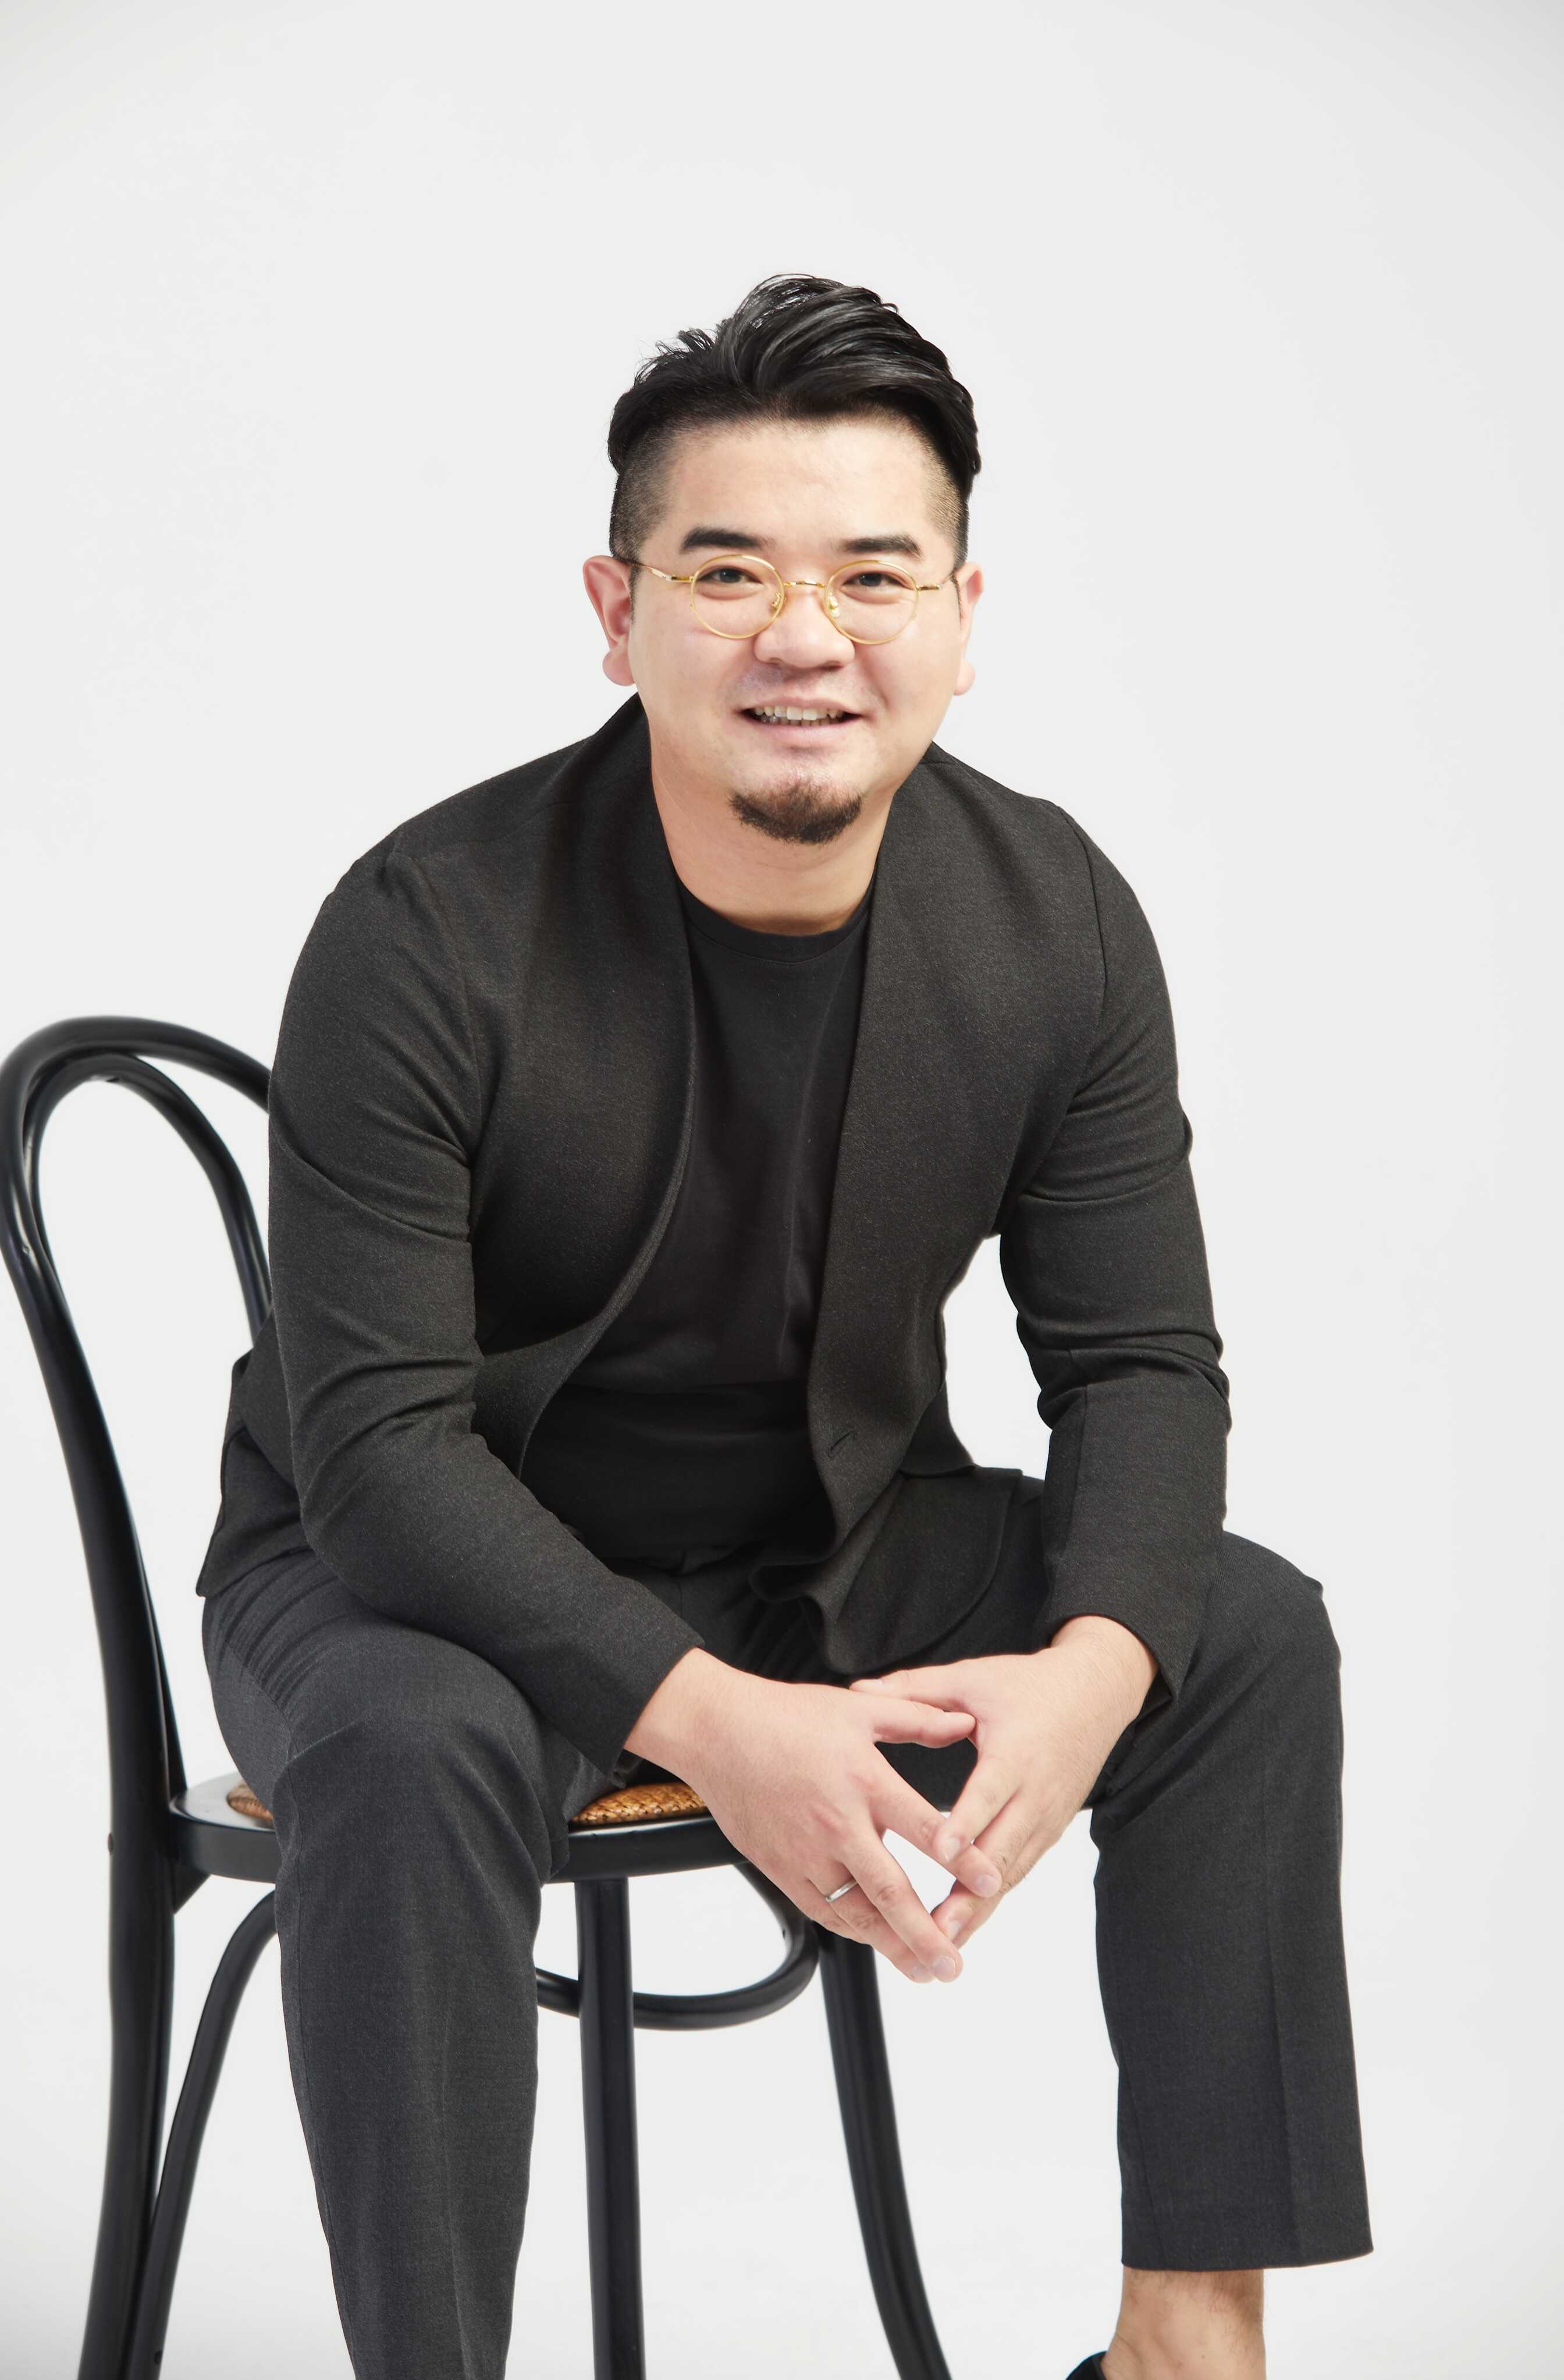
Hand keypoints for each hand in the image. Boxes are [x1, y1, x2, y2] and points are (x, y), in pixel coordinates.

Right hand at [666, 1668, 996, 1984]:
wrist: (718, 1733)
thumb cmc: (787, 1716)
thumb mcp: (860, 1709)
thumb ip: (917, 1719)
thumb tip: (966, 1724)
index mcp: (864, 1780)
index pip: (925, 1827)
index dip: (961, 1858)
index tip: (991, 1884)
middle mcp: (838, 1823)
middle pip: (890, 1890)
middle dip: (926, 1933)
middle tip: (955, 1964)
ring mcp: (806, 1852)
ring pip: (855, 1912)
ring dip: (892, 1945)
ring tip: (924, 1970)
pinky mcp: (781, 1868)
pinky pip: (822, 1910)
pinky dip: (853, 1931)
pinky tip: (876, 1942)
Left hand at [846, 1641, 1141, 1954]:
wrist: (1095, 1696)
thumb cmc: (1027, 1686)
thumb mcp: (971, 1680)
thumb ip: (915, 1691)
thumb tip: (858, 1689)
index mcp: (1016, 1752)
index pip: (990, 1792)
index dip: (967, 1823)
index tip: (941, 1850)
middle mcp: (1035, 1792)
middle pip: (1001, 1849)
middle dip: (968, 1892)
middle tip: (934, 1928)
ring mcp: (1046, 1818)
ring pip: (1010, 1871)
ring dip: (978, 1909)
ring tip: (942, 1943)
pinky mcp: (1049, 1832)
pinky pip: (1017, 1870)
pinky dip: (991, 1900)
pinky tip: (963, 1927)